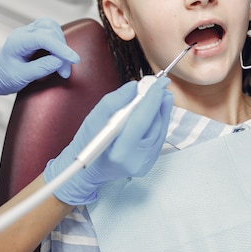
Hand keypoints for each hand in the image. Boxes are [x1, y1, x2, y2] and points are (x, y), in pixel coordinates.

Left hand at [0, 17, 79, 96]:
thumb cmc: (5, 77)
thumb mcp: (21, 77)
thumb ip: (40, 68)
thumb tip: (60, 61)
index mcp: (18, 41)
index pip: (44, 38)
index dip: (61, 48)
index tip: (74, 60)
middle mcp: (24, 33)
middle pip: (51, 31)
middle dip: (62, 50)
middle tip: (65, 71)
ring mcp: (30, 32)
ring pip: (53, 27)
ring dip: (62, 44)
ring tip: (63, 64)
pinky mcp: (36, 35)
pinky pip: (52, 32)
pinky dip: (59, 43)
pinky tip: (60, 56)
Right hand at [44, 77, 172, 204]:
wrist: (89, 167)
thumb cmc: (89, 143)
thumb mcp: (93, 119)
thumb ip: (114, 102)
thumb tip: (133, 87)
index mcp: (120, 153)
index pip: (141, 122)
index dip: (151, 100)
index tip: (157, 84)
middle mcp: (136, 160)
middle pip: (155, 125)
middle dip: (159, 102)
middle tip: (160, 84)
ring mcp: (146, 163)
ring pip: (161, 130)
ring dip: (162, 109)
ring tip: (160, 92)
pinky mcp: (150, 161)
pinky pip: (160, 136)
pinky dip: (160, 119)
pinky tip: (157, 107)